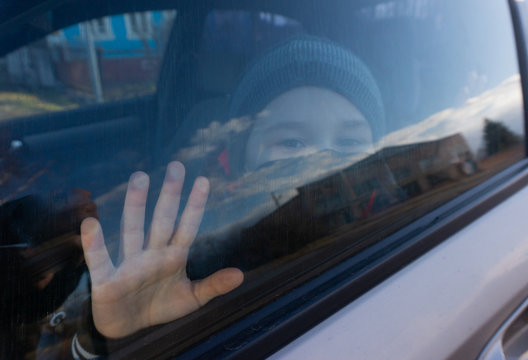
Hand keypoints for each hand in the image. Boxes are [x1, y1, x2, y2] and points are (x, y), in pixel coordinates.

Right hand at [80, 161, 243, 337]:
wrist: (127, 329)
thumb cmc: (159, 306)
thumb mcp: (191, 299)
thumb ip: (213, 285)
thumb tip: (241, 274)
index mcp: (172, 258)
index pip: (187, 228)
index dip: (195, 206)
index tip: (203, 181)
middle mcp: (151, 255)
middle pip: (162, 220)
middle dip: (170, 195)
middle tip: (177, 166)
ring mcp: (129, 265)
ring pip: (132, 229)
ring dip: (135, 204)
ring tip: (140, 177)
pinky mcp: (107, 281)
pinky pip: (100, 260)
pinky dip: (94, 244)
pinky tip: (90, 223)